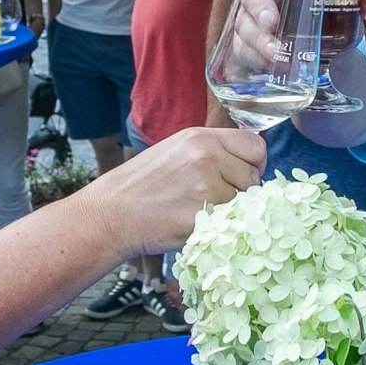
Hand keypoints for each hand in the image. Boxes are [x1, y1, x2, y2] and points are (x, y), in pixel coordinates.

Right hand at [88, 127, 265, 255]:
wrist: (110, 213)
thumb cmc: (142, 186)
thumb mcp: (177, 151)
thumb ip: (212, 151)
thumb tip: (250, 164)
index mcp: (201, 137)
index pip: (255, 145)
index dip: (252, 165)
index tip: (239, 177)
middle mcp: (207, 155)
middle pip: (254, 176)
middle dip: (242, 191)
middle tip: (213, 200)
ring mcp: (206, 185)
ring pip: (247, 203)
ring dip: (231, 212)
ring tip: (199, 211)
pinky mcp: (203, 214)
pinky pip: (232, 223)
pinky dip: (219, 228)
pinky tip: (194, 224)